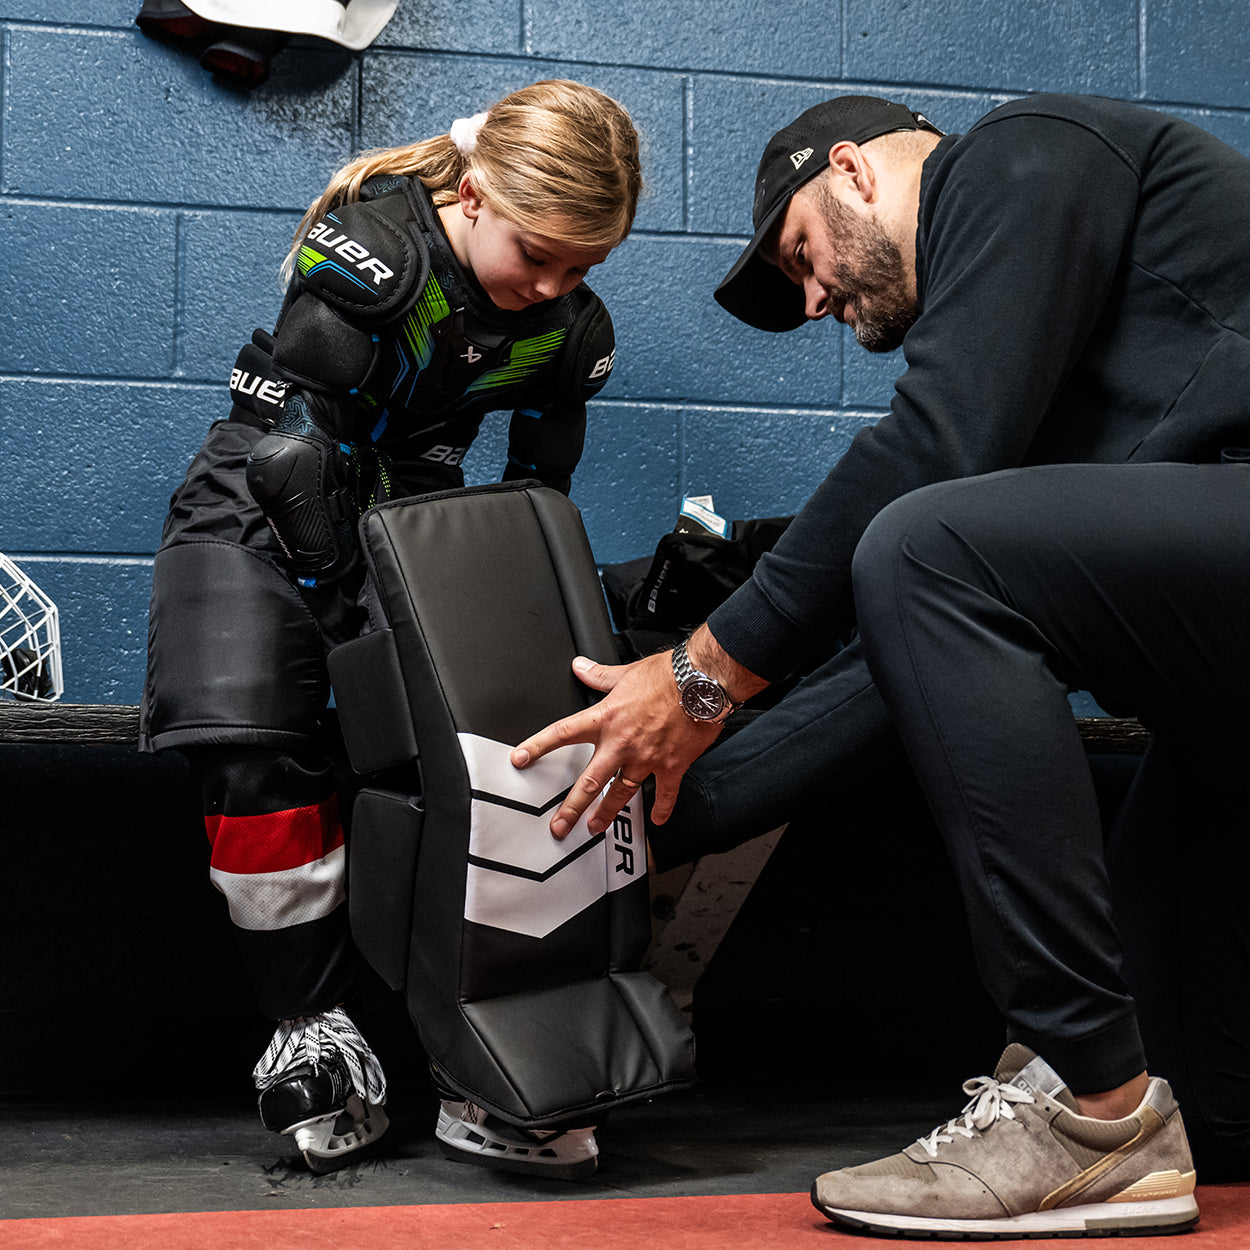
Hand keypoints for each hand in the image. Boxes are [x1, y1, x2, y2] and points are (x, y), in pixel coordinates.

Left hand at [510, 651, 722, 837]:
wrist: (700, 683)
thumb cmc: (666, 675)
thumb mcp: (625, 673)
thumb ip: (600, 676)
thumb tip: (581, 667)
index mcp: (606, 719)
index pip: (562, 733)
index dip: (537, 746)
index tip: (520, 759)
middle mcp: (621, 743)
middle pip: (589, 781)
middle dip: (571, 808)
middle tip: (559, 826)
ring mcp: (646, 759)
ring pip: (621, 793)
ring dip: (607, 813)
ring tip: (596, 827)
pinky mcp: (671, 766)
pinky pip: (664, 794)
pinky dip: (661, 809)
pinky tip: (656, 819)